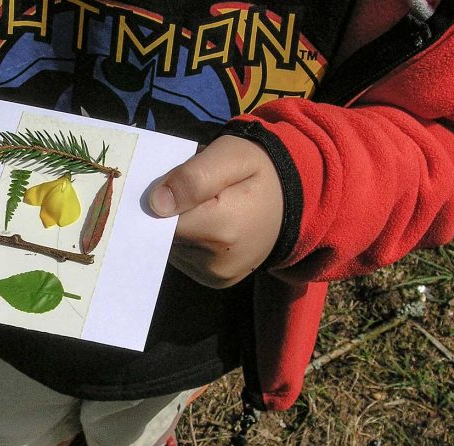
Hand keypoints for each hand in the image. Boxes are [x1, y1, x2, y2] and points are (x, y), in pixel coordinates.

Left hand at [149, 135, 282, 288]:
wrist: (297, 200)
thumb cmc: (261, 170)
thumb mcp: (231, 156)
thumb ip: (194, 177)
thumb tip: (155, 204)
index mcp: (221, 229)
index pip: (161, 218)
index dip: (163, 197)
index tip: (178, 180)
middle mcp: (217, 262)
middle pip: (166, 235)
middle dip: (172, 212)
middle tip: (196, 190)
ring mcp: (215, 276)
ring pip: (172, 247)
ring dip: (180, 226)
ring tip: (206, 207)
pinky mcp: (214, 281)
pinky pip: (184, 257)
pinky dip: (188, 240)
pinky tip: (207, 224)